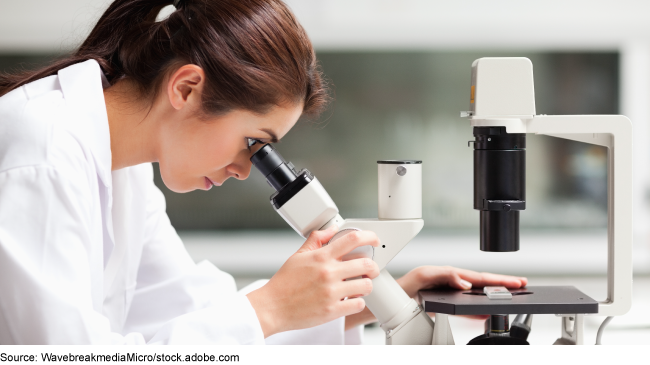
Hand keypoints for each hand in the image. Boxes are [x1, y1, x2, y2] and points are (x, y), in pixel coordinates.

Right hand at [247, 226, 380, 337]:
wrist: (272, 307)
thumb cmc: (284, 283)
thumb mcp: (298, 256)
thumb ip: (316, 240)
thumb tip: (331, 230)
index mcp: (321, 257)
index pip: (352, 239)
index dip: (369, 237)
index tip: (374, 240)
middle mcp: (328, 272)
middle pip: (366, 264)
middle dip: (373, 266)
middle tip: (371, 269)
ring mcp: (331, 292)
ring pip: (366, 286)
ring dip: (367, 285)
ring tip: (360, 286)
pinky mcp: (332, 310)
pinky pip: (358, 304)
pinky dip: (358, 302)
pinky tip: (351, 300)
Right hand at [345, 266, 527, 329]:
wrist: (387, 302)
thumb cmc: (411, 302)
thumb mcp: (442, 307)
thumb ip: (461, 308)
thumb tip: (482, 311)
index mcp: (452, 282)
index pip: (480, 282)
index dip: (499, 283)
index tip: (518, 285)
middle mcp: (446, 275)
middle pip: (477, 276)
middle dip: (500, 279)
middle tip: (520, 283)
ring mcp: (434, 273)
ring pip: (463, 273)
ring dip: (483, 279)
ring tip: (503, 284)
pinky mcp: (422, 274)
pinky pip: (440, 275)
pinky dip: (453, 279)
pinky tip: (466, 285)